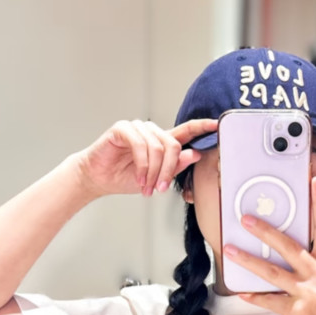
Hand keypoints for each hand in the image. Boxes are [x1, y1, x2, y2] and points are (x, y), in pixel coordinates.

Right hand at [74, 117, 217, 198]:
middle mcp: (151, 132)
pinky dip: (142, 166)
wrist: (99, 179)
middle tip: (160, 189)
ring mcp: (137, 128)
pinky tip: (138, 178)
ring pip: (158, 148)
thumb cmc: (125, 177)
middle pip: (173, 145)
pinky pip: (141, 146)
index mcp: (162, 142)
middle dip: (169, 171)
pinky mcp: (123, 129)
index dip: (202, 127)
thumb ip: (175, 167)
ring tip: (146, 187)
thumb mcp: (156, 178)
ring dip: (153, 172)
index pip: (186, 131)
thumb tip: (194, 154)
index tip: (216, 125)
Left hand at [224, 175, 315, 314]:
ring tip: (231, 250)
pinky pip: (270, 300)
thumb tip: (285, 253)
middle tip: (246, 218)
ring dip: (249, 260)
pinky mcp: (296, 311)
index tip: (313, 183)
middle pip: (290, 246)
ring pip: (273, 272)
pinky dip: (255, 296)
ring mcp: (307, 293)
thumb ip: (311, 268)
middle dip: (266, 230)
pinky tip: (242, 292)